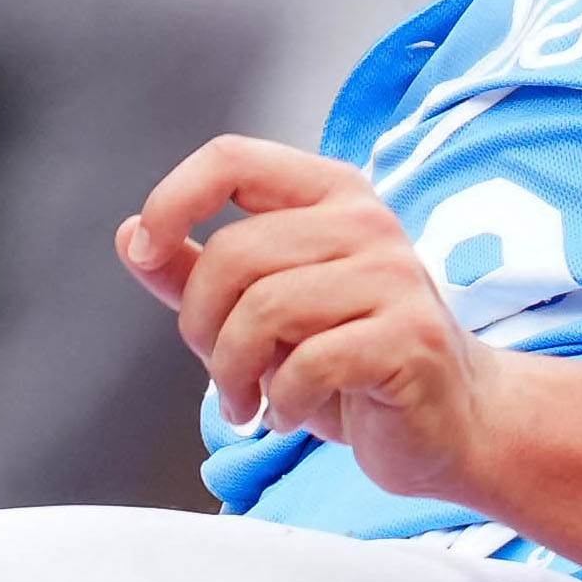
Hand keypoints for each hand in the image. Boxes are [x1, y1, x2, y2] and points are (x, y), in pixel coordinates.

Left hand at [119, 137, 504, 507]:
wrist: (450, 422)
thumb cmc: (349, 360)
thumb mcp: (263, 311)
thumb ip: (197, 272)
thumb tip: (130, 235)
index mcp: (328, 193)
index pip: (231, 159)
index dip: (174, 200)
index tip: (148, 252)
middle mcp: (366, 222)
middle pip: (233, 254)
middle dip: (202, 327)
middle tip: (221, 374)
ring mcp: (395, 277)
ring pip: (263, 310)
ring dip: (234, 374)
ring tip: (248, 403)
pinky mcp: (411, 338)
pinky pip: (307, 364)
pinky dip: (280, 401)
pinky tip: (288, 413)